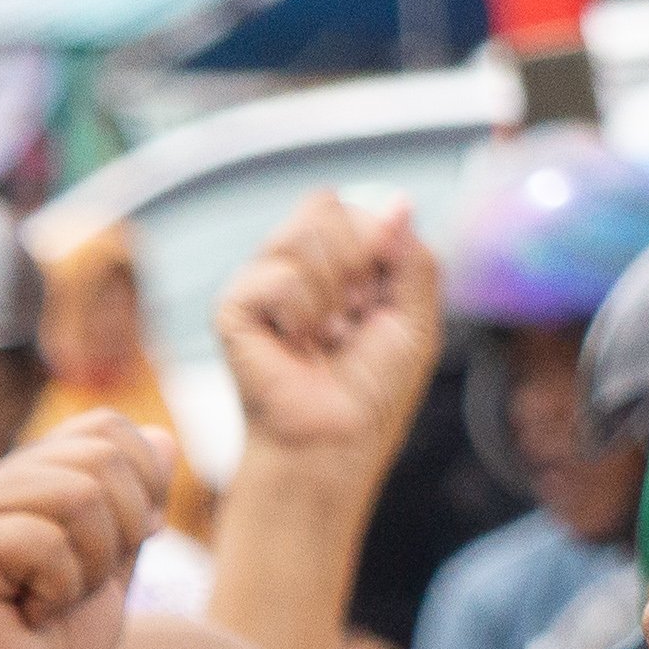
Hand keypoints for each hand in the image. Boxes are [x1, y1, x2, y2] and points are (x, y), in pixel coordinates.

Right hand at [0, 413, 173, 648]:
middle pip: (100, 455)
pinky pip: (45, 542)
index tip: (130, 546)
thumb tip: (163, 438)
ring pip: (79, 495)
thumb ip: (134, 506)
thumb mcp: (114, 568)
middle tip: (90, 585)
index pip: (104, 427)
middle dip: (124, 529)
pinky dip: (61, 590)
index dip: (142, 482)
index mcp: (27, 480)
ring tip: (58, 602)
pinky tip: (32, 618)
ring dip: (93, 564)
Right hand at [214, 192, 444, 473]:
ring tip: (324, 338)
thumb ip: (414, 258)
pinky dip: (302, 313)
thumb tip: (400, 203)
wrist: (334, 444)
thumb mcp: (416, 321)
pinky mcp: (233, 308)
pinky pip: (280, 275)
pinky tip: (294, 345)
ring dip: (332, 295)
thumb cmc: (371, 394)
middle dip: (355, 267)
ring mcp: (259, 283)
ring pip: (304, 233)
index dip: (377, 250)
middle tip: (348, 324)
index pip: (355, 208)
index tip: (374, 307)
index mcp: (333, 262)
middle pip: (325, 206)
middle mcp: (291, 265)